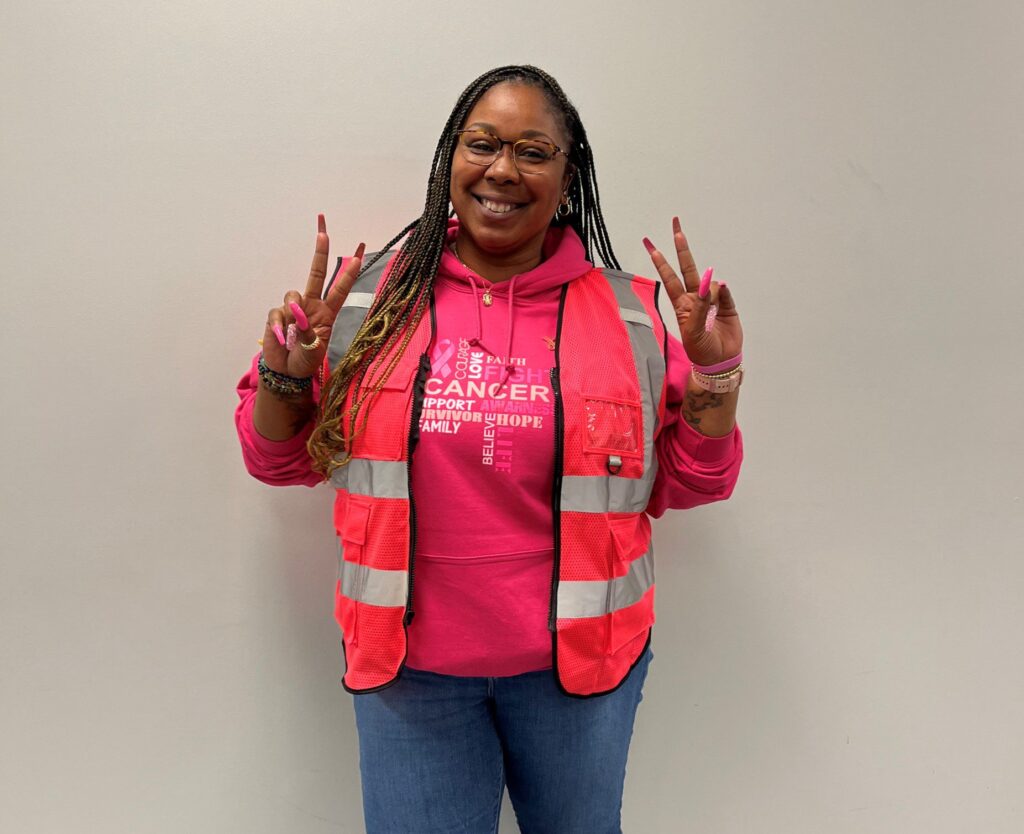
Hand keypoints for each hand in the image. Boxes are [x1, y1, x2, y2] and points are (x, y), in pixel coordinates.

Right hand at [261, 214, 365, 379]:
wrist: (286, 371)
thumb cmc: (305, 360)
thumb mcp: (315, 349)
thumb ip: (309, 330)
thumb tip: (296, 309)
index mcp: (327, 313)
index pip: (341, 288)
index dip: (350, 273)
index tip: (360, 255)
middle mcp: (312, 305)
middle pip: (317, 272)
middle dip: (320, 251)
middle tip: (323, 232)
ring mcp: (294, 308)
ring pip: (293, 295)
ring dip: (293, 313)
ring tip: (293, 336)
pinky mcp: (277, 314)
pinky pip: (278, 313)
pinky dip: (280, 326)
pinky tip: (281, 338)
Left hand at [643, 217, 742, 367]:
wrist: (720, 362)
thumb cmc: (701, 350)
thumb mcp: (693, 332)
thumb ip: (700, 307)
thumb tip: (710, 283)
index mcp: (681, 304)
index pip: (669, 277)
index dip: (660, 261)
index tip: (650, 244)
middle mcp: (695, 298)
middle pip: (687, 267)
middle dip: (682, 247)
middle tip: (676, 226)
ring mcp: (711, 300)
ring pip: (711, 283)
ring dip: (711, 292)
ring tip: (712, 315)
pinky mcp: (727, 305)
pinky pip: (726, 293)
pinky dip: (724, 295)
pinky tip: (722, 302)